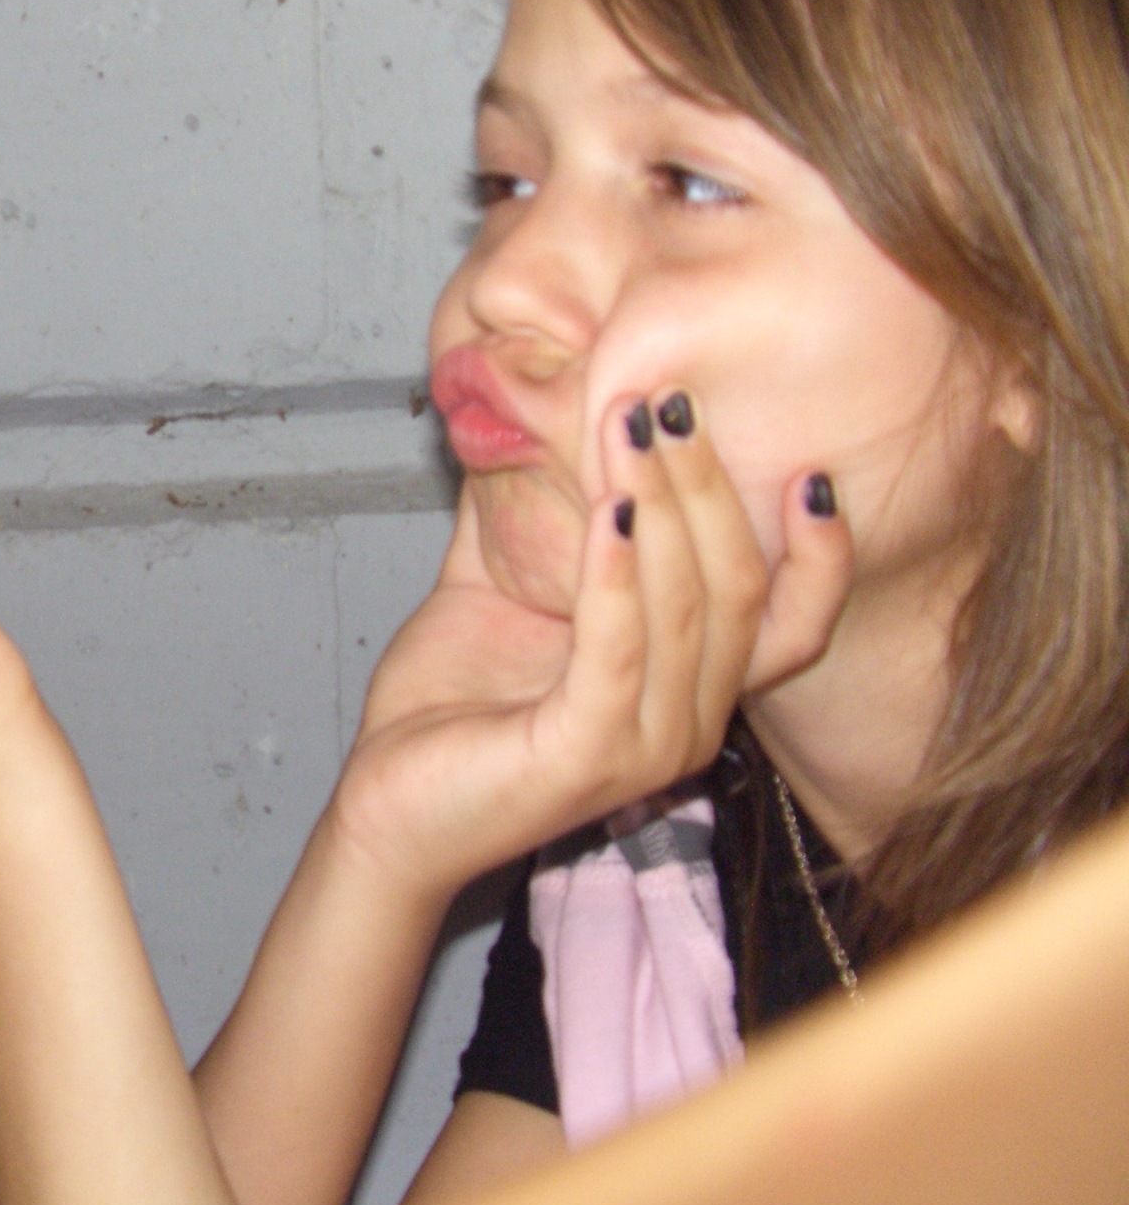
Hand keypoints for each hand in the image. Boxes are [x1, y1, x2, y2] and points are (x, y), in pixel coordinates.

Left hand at [332, 391, 851, 904]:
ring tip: (630, 422)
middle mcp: (688, 722)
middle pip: (739, 589)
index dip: (819, 552)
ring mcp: (645, 747)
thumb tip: (526, 410)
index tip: (813, 466)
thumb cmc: (448, 710)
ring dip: (663, 504)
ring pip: (687, 608)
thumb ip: (532, 515)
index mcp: (689, 688)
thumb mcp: (503, 592)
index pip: (792, 623)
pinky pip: (620, 650)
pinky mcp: (586, 755)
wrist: (385, 807)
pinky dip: (617, 573)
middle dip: (708, 483)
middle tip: (670, 396)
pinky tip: (607, 508)